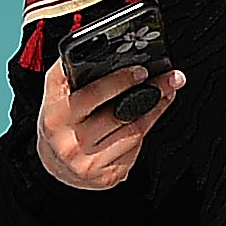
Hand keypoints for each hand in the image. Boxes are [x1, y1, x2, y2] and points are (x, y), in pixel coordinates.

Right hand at [34, 50, 179, 191]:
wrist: (54, 164)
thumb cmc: (60, 120)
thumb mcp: (56, 93)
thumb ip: (70, 69)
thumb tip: (102, 46)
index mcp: (56, 117)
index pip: (92, 95)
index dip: (120, 81)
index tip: (142, 71)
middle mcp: (70, 144)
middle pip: (121, 116)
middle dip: (152, 94)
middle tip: (171, 79)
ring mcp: (88, 165)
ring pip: (134, 133)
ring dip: (154, 111)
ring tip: (166, 93)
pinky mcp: (106, 178)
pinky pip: (135, 151)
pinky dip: (144, 134)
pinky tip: (146, 120)